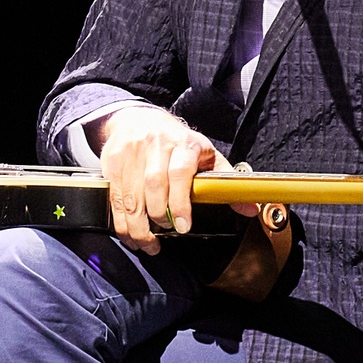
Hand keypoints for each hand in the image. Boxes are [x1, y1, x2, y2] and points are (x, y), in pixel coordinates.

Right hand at [91, 106, 256, 254]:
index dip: (180, 202)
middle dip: (158, 217)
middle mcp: (156, 145)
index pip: (180, 173)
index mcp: (184, 143)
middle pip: (153, 185)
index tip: (183, 226)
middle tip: (166, 233)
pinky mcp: (112, 162)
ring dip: (137, 226)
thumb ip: (225, 183)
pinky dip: (120, 221)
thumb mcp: (205, 155)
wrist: (138, 119)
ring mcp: (131, 153)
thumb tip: (250, 209)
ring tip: (148, 244)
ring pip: (130, 196)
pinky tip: (130, 234)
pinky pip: (114, 197)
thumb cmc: (177, 141)